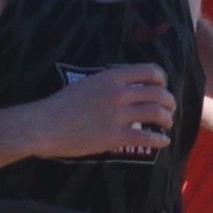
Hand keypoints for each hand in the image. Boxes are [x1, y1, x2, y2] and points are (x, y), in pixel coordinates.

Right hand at [29, 64, 174, 158]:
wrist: (43, 125)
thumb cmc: (62, 105)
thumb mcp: (89, 83)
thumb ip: (111, 83)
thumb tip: (130, 87)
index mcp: (112, 77)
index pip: (150, 71)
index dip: (162, 79)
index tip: (163, 87)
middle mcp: (119, 93)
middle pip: (158, 93)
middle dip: (169, 102)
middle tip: (170, 109)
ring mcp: (117, 115)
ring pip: (156, 113)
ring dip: (167, 119)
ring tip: (167, 124)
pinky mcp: (114, 136)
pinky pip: (145, 137)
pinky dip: (159, 139)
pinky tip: (163, 141)